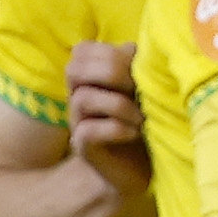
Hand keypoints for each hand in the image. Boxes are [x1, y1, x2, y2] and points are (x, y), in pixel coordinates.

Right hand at [65, 40, 148, 183]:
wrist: (135, 169)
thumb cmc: (142, 122)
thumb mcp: (142, 88)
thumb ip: (135, 66)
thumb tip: (132, 48)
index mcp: (90, 78)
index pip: (82, 50)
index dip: (109, 52)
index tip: (136, 67)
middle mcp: (78, 96)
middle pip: (75, 69)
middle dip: (111, 72)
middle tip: (137, 88)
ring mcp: (77, 122)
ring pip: (82, 98)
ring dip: (118, 104)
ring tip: (141, 117)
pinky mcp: (82, 146)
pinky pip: (88, 131)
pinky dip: (115, 129)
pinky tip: (134, 133)